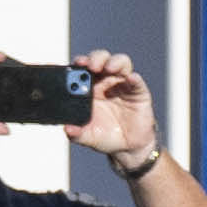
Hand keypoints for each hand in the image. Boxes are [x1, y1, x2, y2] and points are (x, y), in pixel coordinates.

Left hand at [72, 49, 163, 169]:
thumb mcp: (88, 136)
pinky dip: (134, 78)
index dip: (78, 63)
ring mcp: (122, 84)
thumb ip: (77, 133)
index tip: (75, 64)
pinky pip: (137, 81)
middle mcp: (105, 82)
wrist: (127, 147)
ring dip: (114, 62)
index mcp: (88, 88)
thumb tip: (67, 129)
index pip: (82, 68)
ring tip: (109, 68)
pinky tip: (131, 79)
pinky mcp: (138, 92)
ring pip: (120, 63)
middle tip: (90, 66)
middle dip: (95, 58)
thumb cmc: (104, 136)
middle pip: (100, 60)